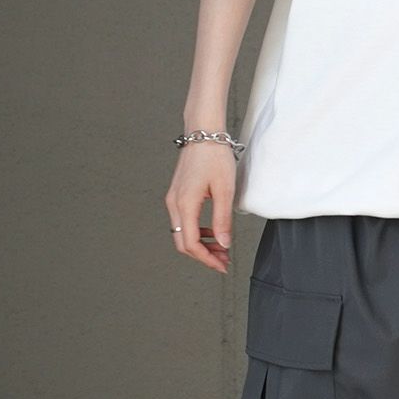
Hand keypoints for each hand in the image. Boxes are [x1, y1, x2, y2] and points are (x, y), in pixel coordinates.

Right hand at [165, 142, 236, 272]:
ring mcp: (173, 199)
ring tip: (222, 248)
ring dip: (201, 245)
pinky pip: (184, 221)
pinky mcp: (177, 194)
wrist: (203, 132)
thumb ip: (223, 219)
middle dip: (204, 255)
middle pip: (183, 243)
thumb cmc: (214, 156)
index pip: (191, 244)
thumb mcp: (225, 190)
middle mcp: (174, 204)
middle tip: (224, 261)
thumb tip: (224, 244)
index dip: (207, 259)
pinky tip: (213, 231)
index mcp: (185, 204)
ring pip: (183, 233)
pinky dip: (198, 232)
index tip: (222, 265)